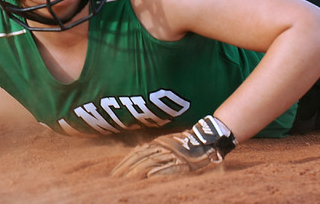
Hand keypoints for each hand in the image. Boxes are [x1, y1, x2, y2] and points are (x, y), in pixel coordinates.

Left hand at [111, 115, 236, 177]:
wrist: (205, 139)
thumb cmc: (185, 142)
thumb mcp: (166, 142)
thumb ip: (153, 148)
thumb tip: (136, 153)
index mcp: (157, 143)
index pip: (136, 153)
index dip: (124, 162)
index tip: (114, 172)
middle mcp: (161, 147)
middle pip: (140, 158)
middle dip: (126, 168)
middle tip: (115, 178)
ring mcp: (171, 154)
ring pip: (151, 162)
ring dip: (138, 171)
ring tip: (127, 179)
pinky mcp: (182, 162)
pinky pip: (169, 167)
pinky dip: (158, 171)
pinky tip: (149, 177)